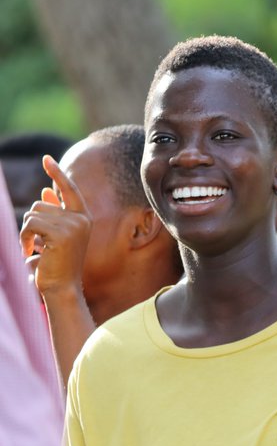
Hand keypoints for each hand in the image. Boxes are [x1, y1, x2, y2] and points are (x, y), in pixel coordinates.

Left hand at [19, 155, 91, 297]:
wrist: (62, 286)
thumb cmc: (57, 263)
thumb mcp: (55, 235)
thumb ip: (54, 213)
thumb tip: (46, 192)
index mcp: (83, 217)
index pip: (69, 189)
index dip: (57, 173)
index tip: (46, 159)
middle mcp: (81, 219)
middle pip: (41, 204)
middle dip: (32, 223)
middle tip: (36, 244)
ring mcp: (73, 225)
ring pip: (33, 213)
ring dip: (26, 232)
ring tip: (34, 249)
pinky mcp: (62, 233)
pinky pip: (30, 224)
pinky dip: (24, 238)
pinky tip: (30, 251)